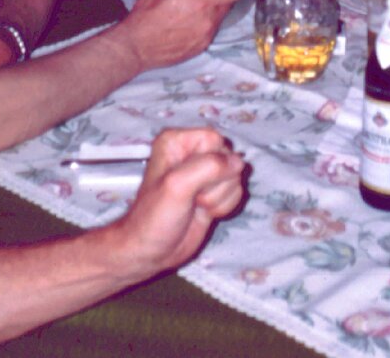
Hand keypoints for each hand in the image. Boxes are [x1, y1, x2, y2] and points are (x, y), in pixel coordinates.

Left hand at [110, 127, 246, 274]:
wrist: (152, 250)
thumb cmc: (154, 217)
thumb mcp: (177, 186)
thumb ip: (208, 167)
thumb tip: (237, 163)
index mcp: (177, 142)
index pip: (214, 139)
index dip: (211, 163)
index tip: (192, 182)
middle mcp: (192, 153)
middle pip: (229, 157)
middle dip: (217, 183)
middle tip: (194, 197)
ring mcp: (204, 174)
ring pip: (235, 176)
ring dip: (219, 197)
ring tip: (196, 205)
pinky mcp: (214, 192)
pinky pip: (237, 191)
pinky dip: (224, 206)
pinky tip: (204, 212)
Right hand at [119, 0, 239, 69]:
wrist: (137, 47)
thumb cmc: (147, 14)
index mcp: (200, 2)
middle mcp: (208, 21)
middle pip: (227, 5)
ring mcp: (206, 37)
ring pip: (218, 19)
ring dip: (210, 11)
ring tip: (188, 12)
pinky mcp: (201, 48)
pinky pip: (209, 31)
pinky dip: (203, 24)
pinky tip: (185, 25)